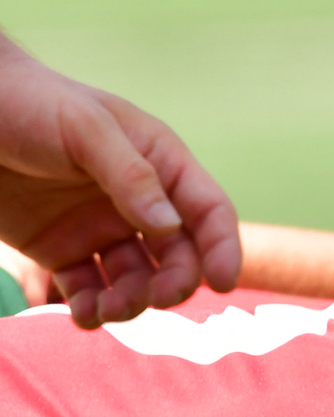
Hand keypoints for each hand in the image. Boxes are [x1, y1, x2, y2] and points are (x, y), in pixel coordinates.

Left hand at [0, 33, 238, 326]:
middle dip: (175, 283)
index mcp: (159, 164)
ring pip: (137, 281)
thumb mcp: (86, 127)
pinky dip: (93, 310)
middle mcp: (139, 202)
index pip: (208, 212)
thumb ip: (131, 175)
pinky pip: (90, 291)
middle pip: (179, 256)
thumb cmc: (28, 101)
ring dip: (132, 303)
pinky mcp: (63, 250)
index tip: (223, 284)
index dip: (223, 248)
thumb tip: (170, 226)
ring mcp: (101, 228)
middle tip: (155, 298)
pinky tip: (85, 315)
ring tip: (107, 310)